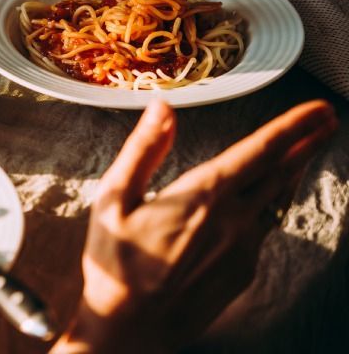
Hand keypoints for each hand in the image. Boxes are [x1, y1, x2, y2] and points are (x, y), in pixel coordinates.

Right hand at [54, 99, 337, 352]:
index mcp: (203, 196)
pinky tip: (265, 199)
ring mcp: (243, 249)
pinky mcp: (243, 271)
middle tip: (327, 120)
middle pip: (281, 173)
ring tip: (302, 151)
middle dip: (306, 142)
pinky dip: (271, 203)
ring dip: (292, 171)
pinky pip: (263, 228)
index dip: (293, 126)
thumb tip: (162, 109)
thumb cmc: (116, 263)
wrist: (132, 329)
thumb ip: (142, 150)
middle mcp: (234, 221)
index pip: (260, 152)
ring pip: (276, 200)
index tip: (319, 110)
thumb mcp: (113, 200)